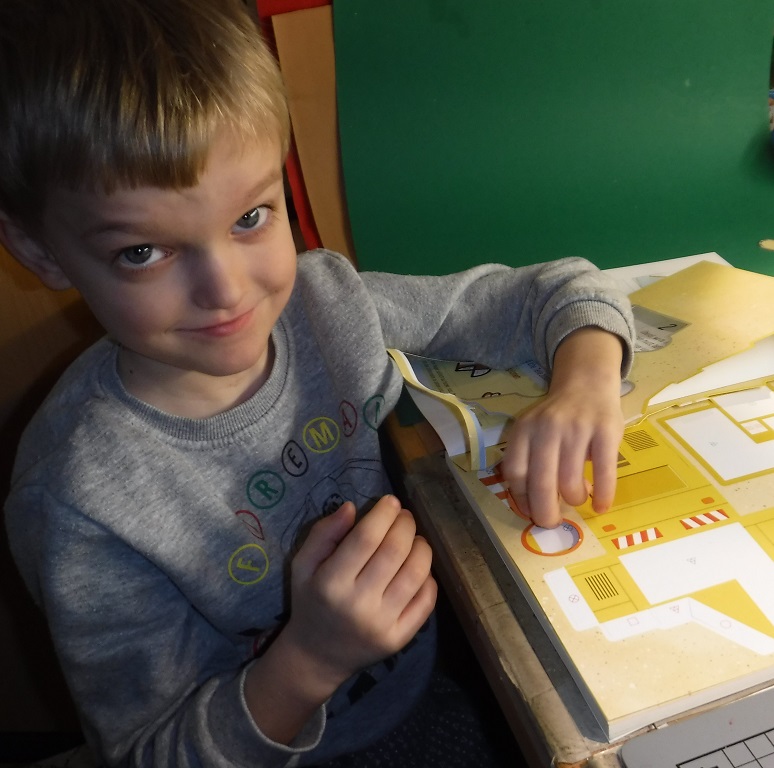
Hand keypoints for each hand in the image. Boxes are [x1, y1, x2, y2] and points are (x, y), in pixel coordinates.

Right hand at [287, 495, 435, 688]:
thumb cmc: (311, 601)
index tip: (390, 500)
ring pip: (416, 573)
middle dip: (405, 524)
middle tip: (403, 516)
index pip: (366, 538)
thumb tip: (352, 507)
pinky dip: (429, 577)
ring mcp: (383, 624)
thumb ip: (323, 533)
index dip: (383, 514)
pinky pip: (426, 601)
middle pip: (395, 551)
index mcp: (331, 583)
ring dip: (421, 546)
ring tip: (414, 538)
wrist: (317, 656)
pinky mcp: (400, 638)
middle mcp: (359, 605)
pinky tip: (417, 567)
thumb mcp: (302, 565)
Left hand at [500, 328, 623, 527]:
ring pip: (571, 482)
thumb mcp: (532, 430)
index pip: (515, 472)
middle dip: (545, 512)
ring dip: (574, 499)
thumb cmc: (557, 417)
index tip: (530, 511)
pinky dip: (603, 495)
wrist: (587, 383)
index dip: (521, 498)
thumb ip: (527, 459)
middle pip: (541, 482)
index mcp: (524, 430)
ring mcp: (578, 429)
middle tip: (551, 523)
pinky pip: (605, 472)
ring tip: (578, 498)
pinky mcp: (606, 431)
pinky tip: (601, 505)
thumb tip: (529, 505)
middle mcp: (547, 428)